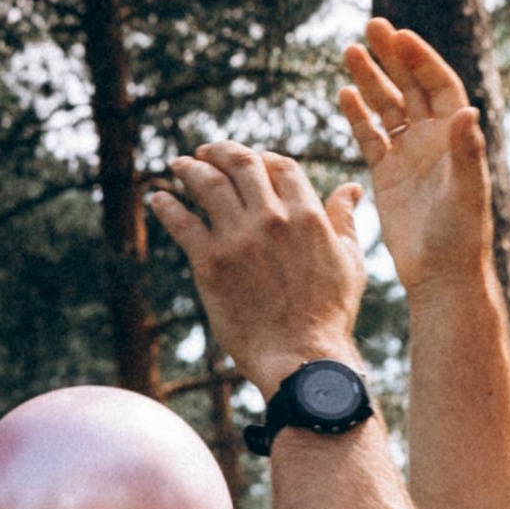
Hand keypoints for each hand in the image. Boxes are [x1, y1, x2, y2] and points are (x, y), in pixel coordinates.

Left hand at [149, 141, 366, 395]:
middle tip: (206, 151)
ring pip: (209, 185)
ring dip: (190, 169)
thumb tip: (350, 188)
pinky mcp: (210, 263)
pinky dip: (167, 206)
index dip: (263, 157)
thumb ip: (344, 220)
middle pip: (241, 164)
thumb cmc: (330, 314)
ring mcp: (239, 239)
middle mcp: (272, 219)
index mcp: (307, 215)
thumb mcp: (348, 261)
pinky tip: (158, 198)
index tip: (251, 160)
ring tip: (179, 165)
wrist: (301, 357)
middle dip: (221, 151)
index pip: (280, 165)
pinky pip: (182, 223)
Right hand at [339, 19, 493, 293]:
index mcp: (457, 137)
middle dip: (392, 57)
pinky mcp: (388, 175)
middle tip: (371, 26)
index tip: (399, 35)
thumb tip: (471, 111)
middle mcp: (435, 140)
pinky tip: (344, 92)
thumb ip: (466, 151)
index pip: (439, 85)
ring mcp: (410, 155)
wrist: (441, 276)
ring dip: (370, 79)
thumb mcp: (466, 192)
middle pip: (411, 86)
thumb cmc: (461, 236)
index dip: (420, 59)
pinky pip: (371, 136)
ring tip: (349, 50)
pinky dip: (358, 115)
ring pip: (388, 106)